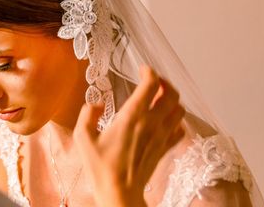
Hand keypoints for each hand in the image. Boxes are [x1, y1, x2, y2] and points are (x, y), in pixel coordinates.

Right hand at [73, 66, 184, 206]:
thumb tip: (97, 104)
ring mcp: (161, 136)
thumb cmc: (101, 167)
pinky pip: (180, 129)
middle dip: (164, 82)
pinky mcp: (165, 148)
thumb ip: (88, 114)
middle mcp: (151, 123)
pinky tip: (165, 120)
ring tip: (159, 98)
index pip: (152, 84)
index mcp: (133, 116)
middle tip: (153, 81)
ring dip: (172, 100)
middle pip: (172, 93)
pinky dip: (176, 120)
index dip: (149, 71)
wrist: (120, 193)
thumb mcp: (83, 137)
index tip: (142, 69)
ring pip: (179, 109)